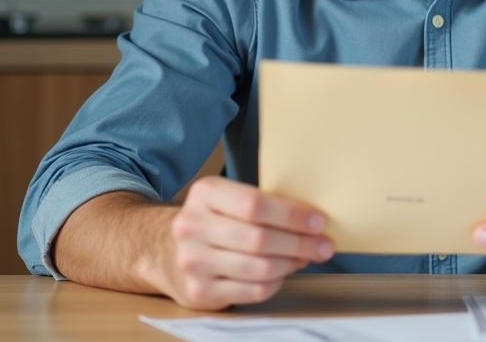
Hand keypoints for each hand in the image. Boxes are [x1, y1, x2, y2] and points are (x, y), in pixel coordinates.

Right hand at [153, 176, 333, 309]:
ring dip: (292, 264)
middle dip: (300, 243)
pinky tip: (283, 272)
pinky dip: (276, 282)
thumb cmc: (209, 221)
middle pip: (260, 239)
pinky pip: (252, 291)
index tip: (318, 221)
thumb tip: (311, 219)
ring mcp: (193, 263)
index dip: (292, 215)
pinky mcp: (200, 292)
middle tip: (323, 245)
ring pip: (260, 268)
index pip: (255, 205)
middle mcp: (193, 227)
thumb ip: (260, 202)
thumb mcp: (224, 198)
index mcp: (205, 194)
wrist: (161, 249)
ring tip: (305, 257)